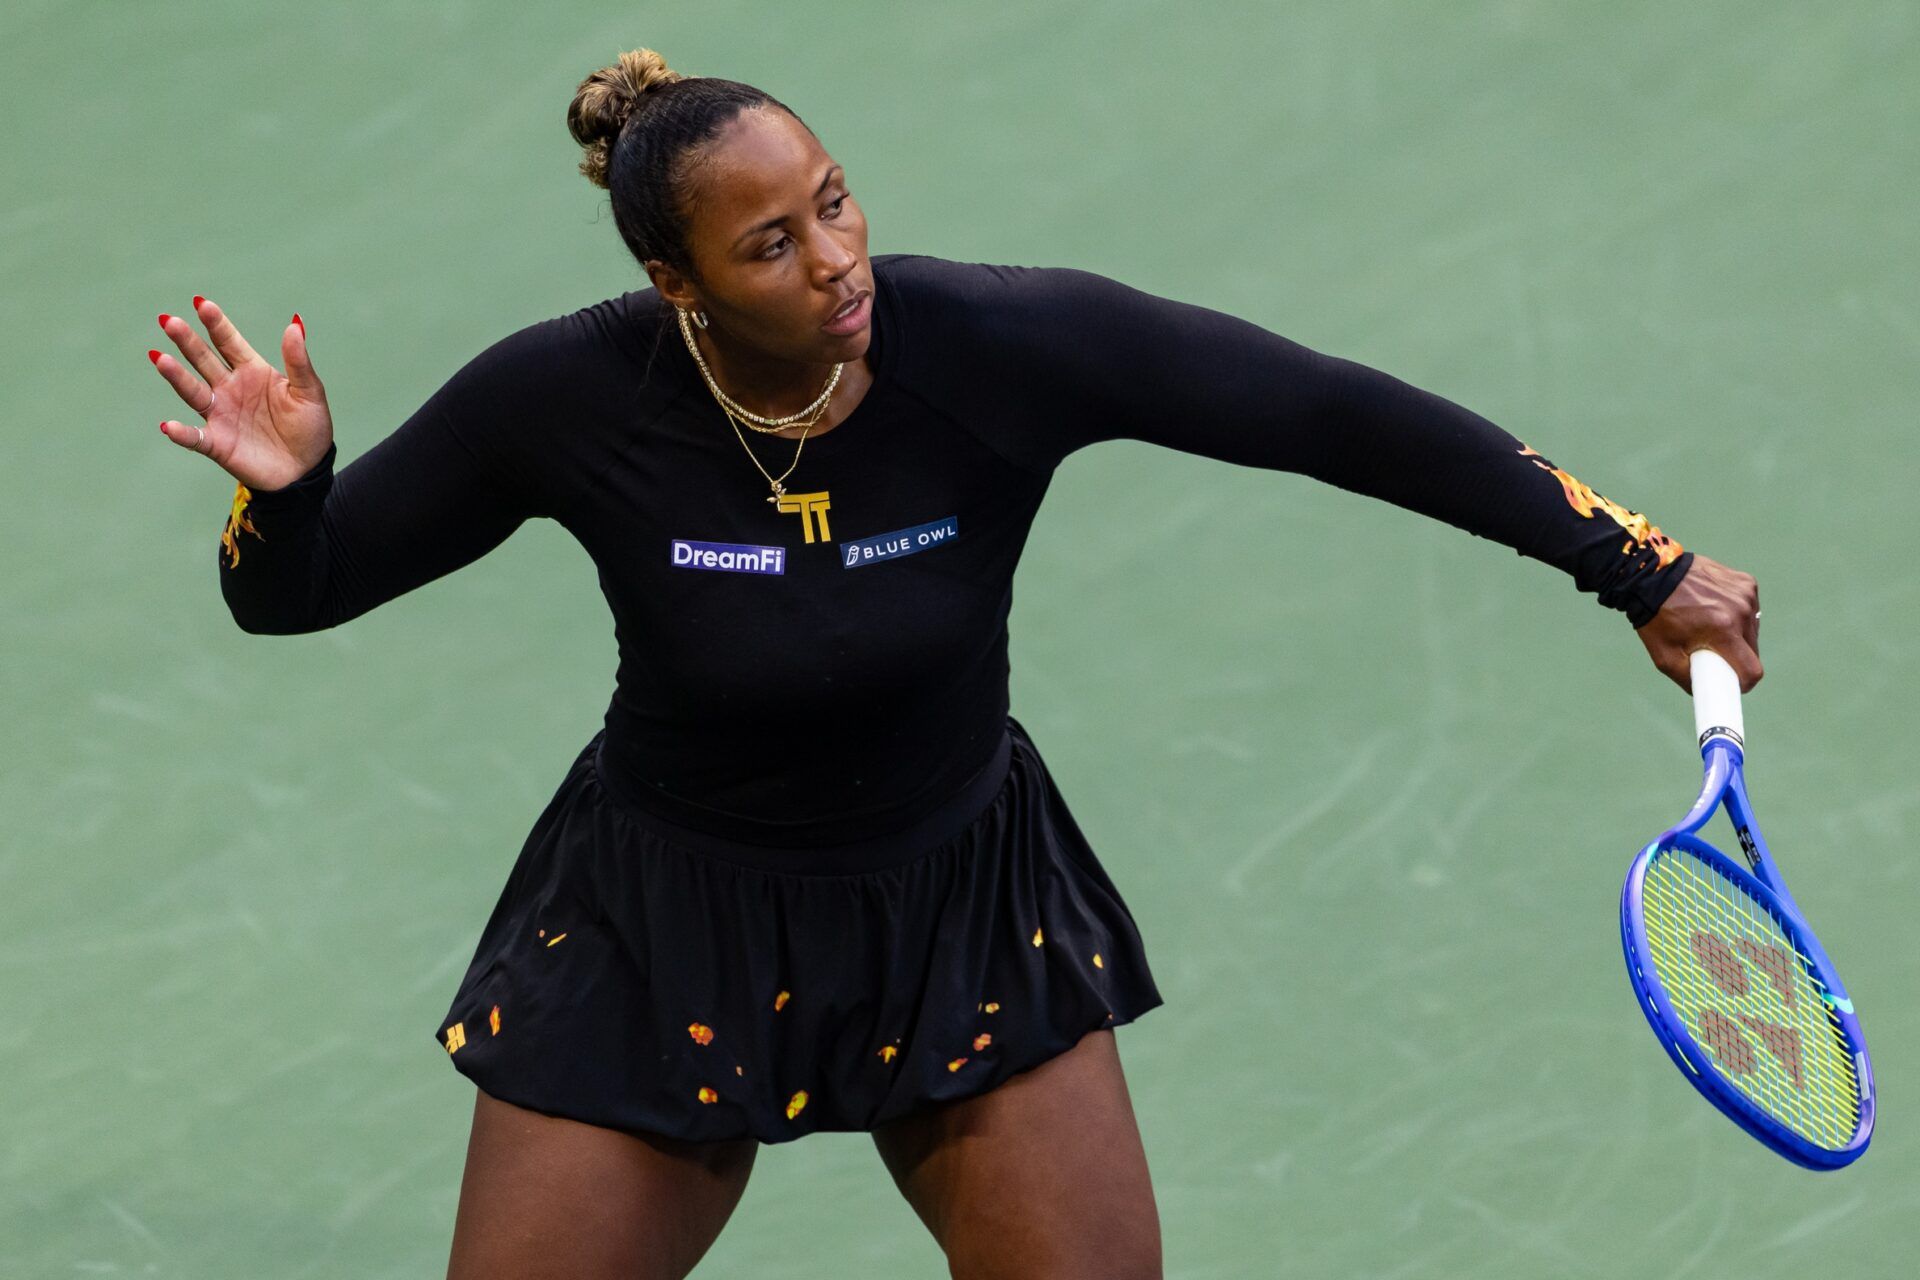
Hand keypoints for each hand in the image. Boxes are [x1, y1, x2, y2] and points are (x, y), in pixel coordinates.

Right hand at [149, 297, 332, 490]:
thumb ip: (298, 361)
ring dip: (176, 376)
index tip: (201, 303)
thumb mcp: (310, 392)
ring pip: (193, 391)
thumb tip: (295, 324)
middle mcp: (230, 389)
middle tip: (169, 320)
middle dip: (187, 341)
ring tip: (160, 358)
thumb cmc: (309, 428)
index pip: (229, 342)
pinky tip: (169, 426)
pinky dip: (182, 433)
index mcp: (252, 371)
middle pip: (204, 360)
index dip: (216, 324)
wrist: (307, 470)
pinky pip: (195, 438)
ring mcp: (221, 415)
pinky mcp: (218, 444)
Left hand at [1635, 554, 1762, 692]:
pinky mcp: (1746, 582)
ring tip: (1710, 628)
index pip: (1752, 670)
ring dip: (1738, 635)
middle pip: (1753, 651)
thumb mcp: (1665, 658)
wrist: (1650, 576)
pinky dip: (1737, 614)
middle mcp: (1740, 611)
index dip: (1743, 683)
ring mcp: (1745, 594)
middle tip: (1714, 653)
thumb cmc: (1655, 618)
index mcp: (1723, 631)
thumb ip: (1689, 681)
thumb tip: (1708, 693)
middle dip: (1737, 658)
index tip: (1733, 683)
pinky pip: (1749, 609)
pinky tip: (1715, 608)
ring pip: (1752, 630)